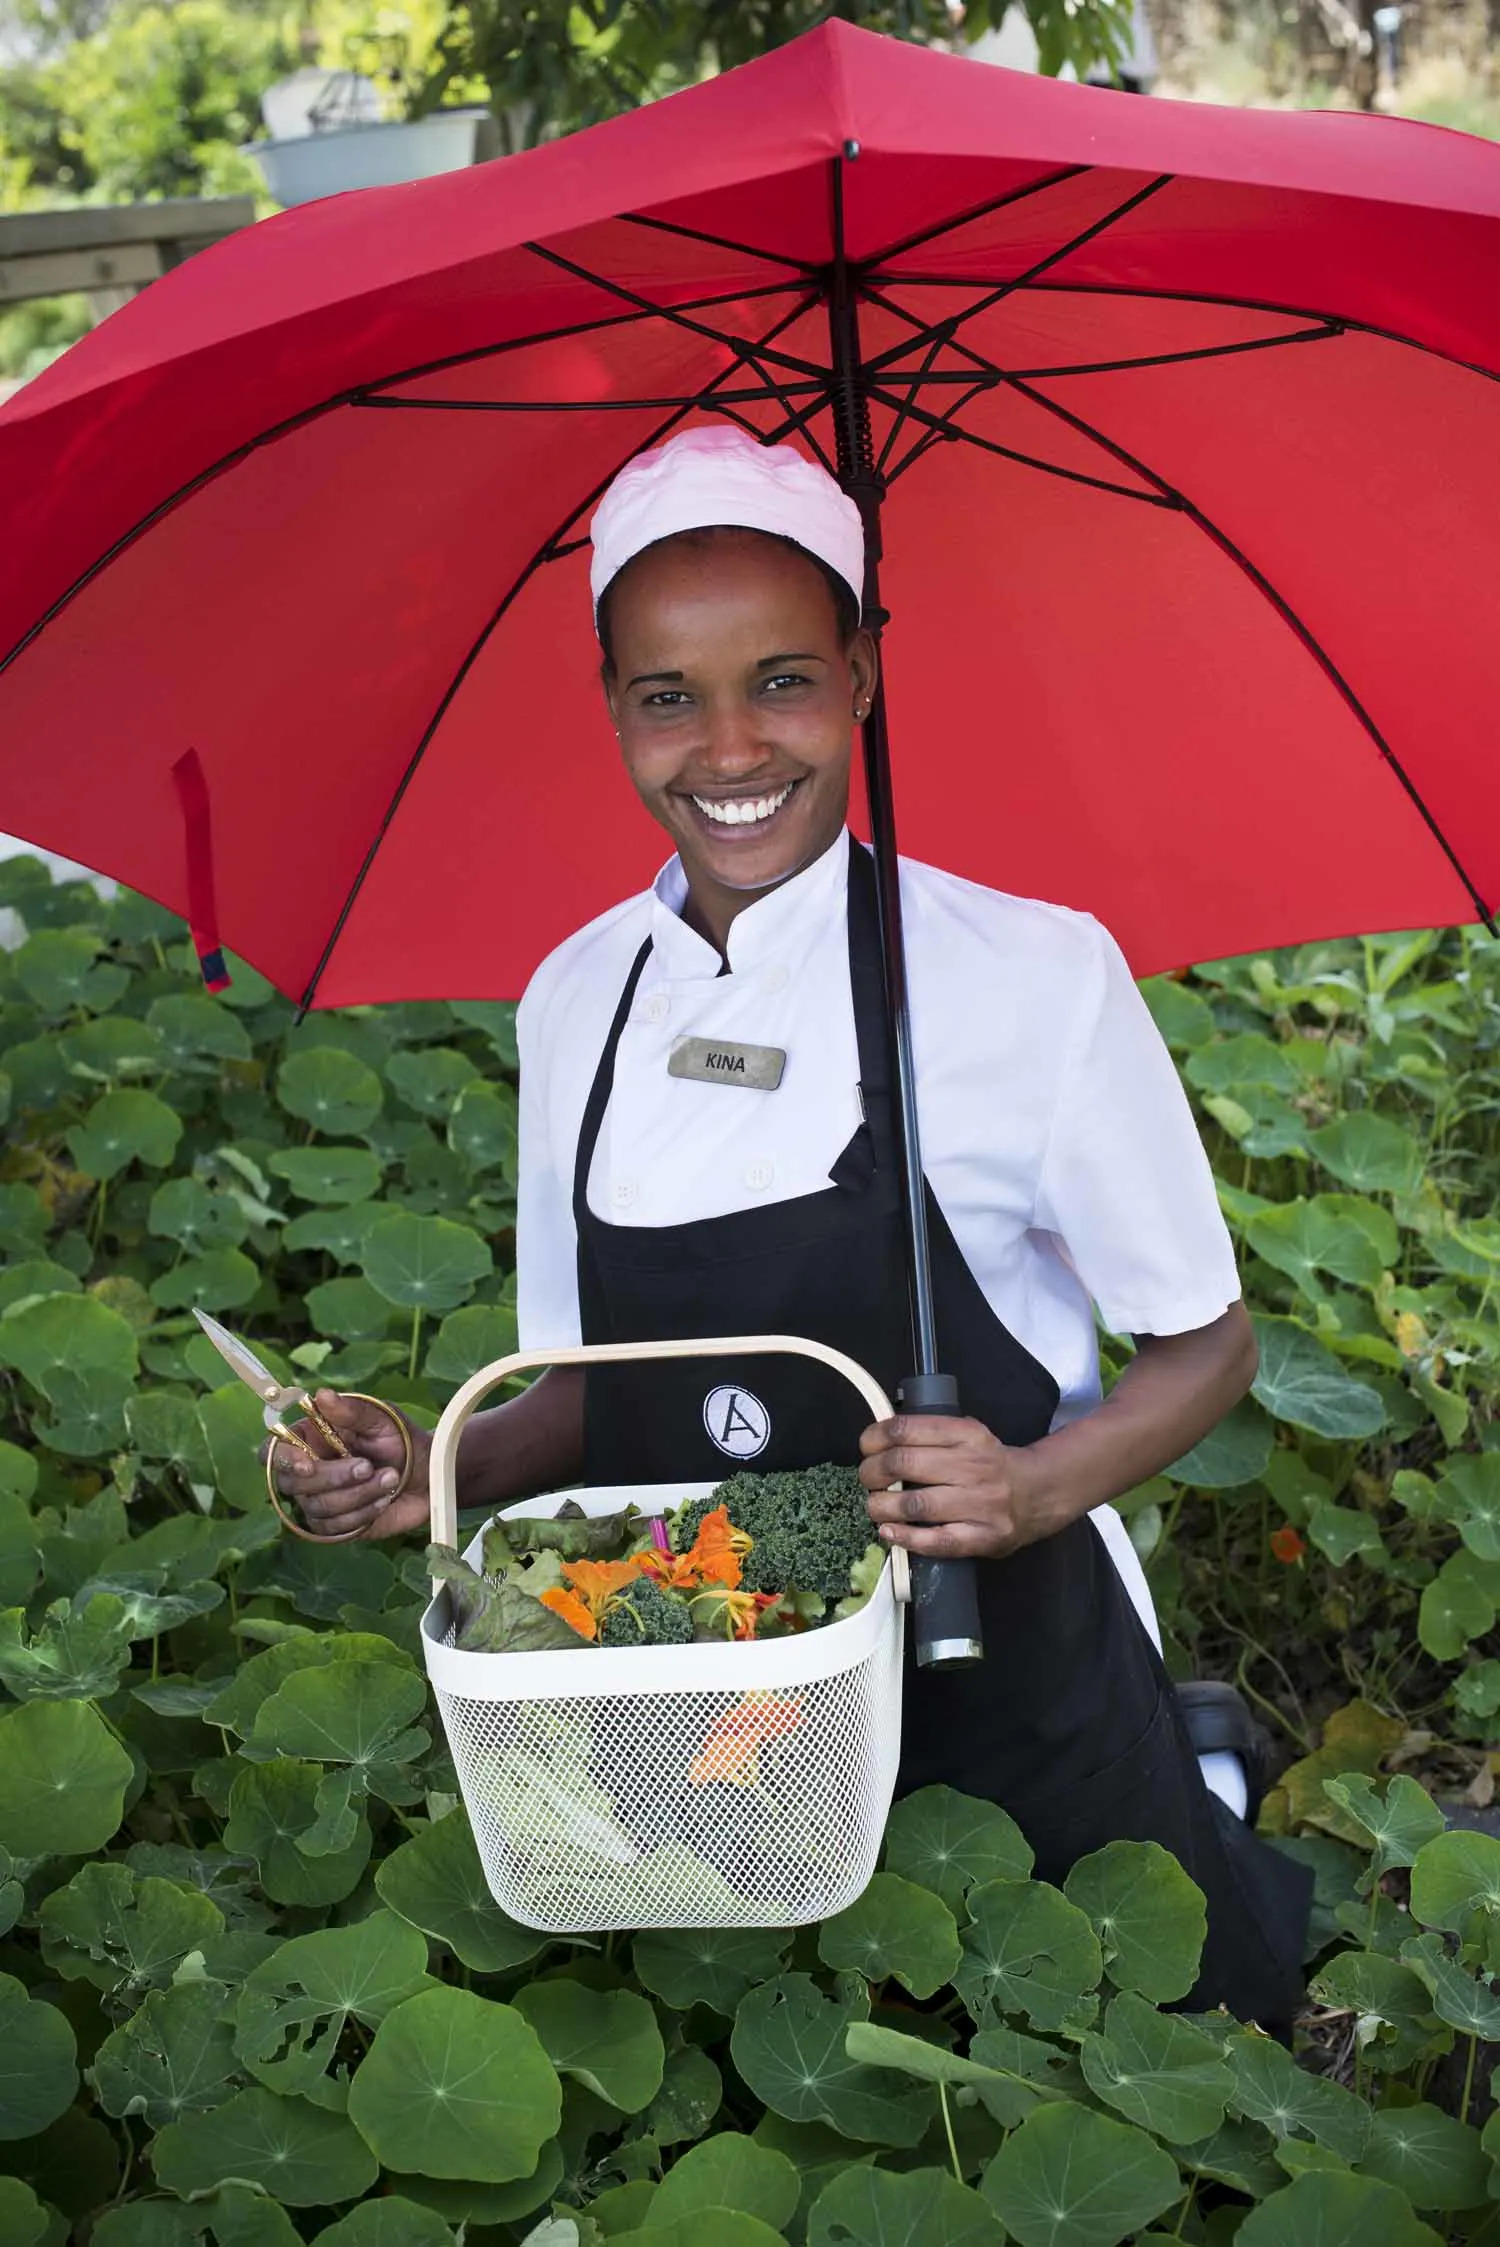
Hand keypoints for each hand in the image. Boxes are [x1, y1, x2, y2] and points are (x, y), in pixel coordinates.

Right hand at [261, 1391, 431, 1542]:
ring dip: (357, 1495)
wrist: (429, 1479)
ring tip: (389, 1479)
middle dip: (334, 1478)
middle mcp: (308, 1471)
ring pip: (318, 1507)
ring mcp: (320, 1500)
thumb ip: (352, 1411)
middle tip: (369, 1466)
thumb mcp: (384, 1420)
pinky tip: (384, 1500)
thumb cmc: (403, 1442)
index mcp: (311, 1439)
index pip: (273, 1451)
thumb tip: (322, 1395)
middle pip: (292, 1484)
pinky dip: (363, 1513)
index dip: (283, 1460)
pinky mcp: (335, 1526)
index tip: (307, 1465)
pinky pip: (335, 1529)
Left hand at [858, 1414, 1064, 1559]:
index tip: (866, 1447)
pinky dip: (905, 1537)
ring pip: (915, 1504)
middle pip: (904, 1464)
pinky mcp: (983, 1537)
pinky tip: (889, 1532)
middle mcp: (974, 1466)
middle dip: (872, 1472)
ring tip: (875, 1506)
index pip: (907, 1429)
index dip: (875, 1437)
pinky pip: (936, 1541)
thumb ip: (931, 1435)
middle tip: (868, 1479)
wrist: (1038, 1493)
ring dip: (881, 1506)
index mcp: (967, 1434)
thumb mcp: (968, 1435)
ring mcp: (980, 1504)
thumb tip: (878, 1440)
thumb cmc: (990, 1463)